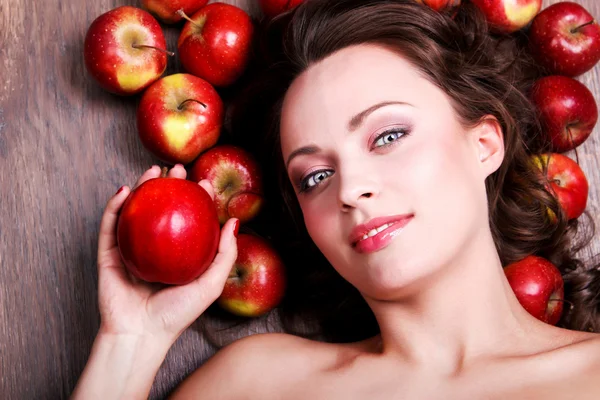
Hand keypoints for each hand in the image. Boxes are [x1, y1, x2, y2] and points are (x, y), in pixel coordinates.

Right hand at [96, 164, 237, 344]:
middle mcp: (156, 249)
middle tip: (178, 169)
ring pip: (135, 211)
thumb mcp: (210, 284)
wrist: (140, 334)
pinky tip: (124, 190)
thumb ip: (225, 254)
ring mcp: (131, 249)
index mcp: (178, 255)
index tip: (204, 184)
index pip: (189, 219)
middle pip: (162, 209)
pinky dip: (114, 206)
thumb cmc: (177, 314)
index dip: (197, 199)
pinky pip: (110, 226)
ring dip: (142, 187)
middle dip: (170, 185)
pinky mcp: (109, 254)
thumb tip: (234, 222)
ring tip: (153, 171)